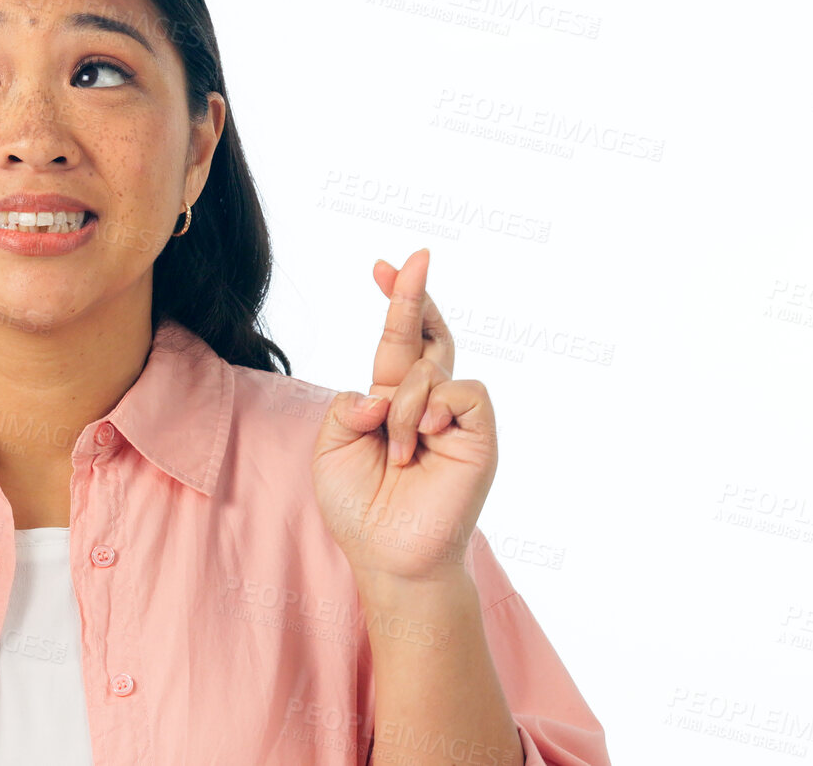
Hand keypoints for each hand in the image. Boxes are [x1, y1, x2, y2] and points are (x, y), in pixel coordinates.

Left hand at [313, 248, 498, 585]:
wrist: (390, 555)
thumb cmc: (359, 508)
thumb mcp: (332, 448)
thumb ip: (349, 405)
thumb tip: (385, 390)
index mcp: (390, 401)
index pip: (397, 341)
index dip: (395, 302)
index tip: (383, 266)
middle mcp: (426, 403)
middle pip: (426, 334)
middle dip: (415, 294)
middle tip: (414, 257)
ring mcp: (455, 417)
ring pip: (432, 367)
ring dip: (404, 405)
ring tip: (395, 454)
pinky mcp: (480, 433)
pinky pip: (463, 391)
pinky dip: (435, 408)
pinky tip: (424, 438)